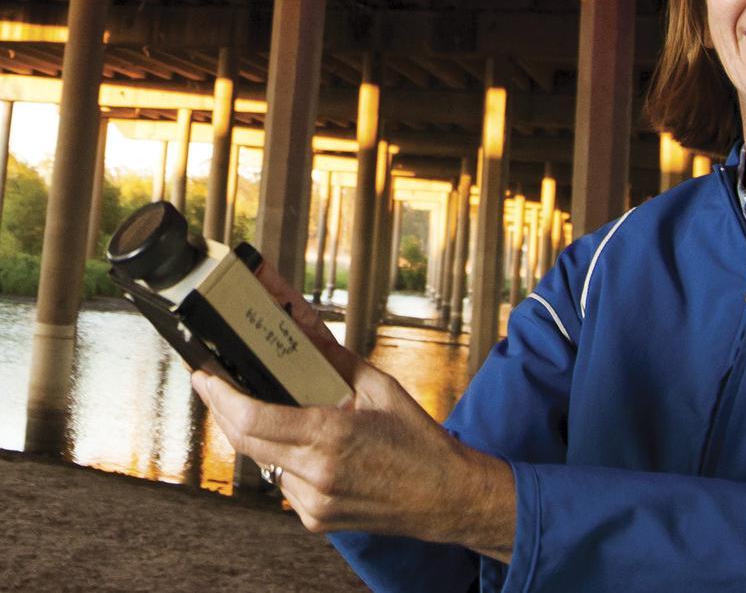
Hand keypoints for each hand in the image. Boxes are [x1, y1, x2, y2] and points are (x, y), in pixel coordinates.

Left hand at [192, 264, 515, 561]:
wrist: (443, 496)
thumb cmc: (417, 438)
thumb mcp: (379, 387)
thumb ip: (333, 358)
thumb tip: (302, 324)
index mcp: (330, 436)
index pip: (254, 418)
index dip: (221, 396)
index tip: (204, 375)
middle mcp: (314, 474)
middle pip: (246, 441)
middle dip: (223, 409)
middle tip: (212, 381)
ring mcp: (312, 503)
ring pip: (265, 462)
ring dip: (261, 433)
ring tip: (275, 407)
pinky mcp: (314, 519)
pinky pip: (284, 482)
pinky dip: (287, 459)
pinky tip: (311, 447)